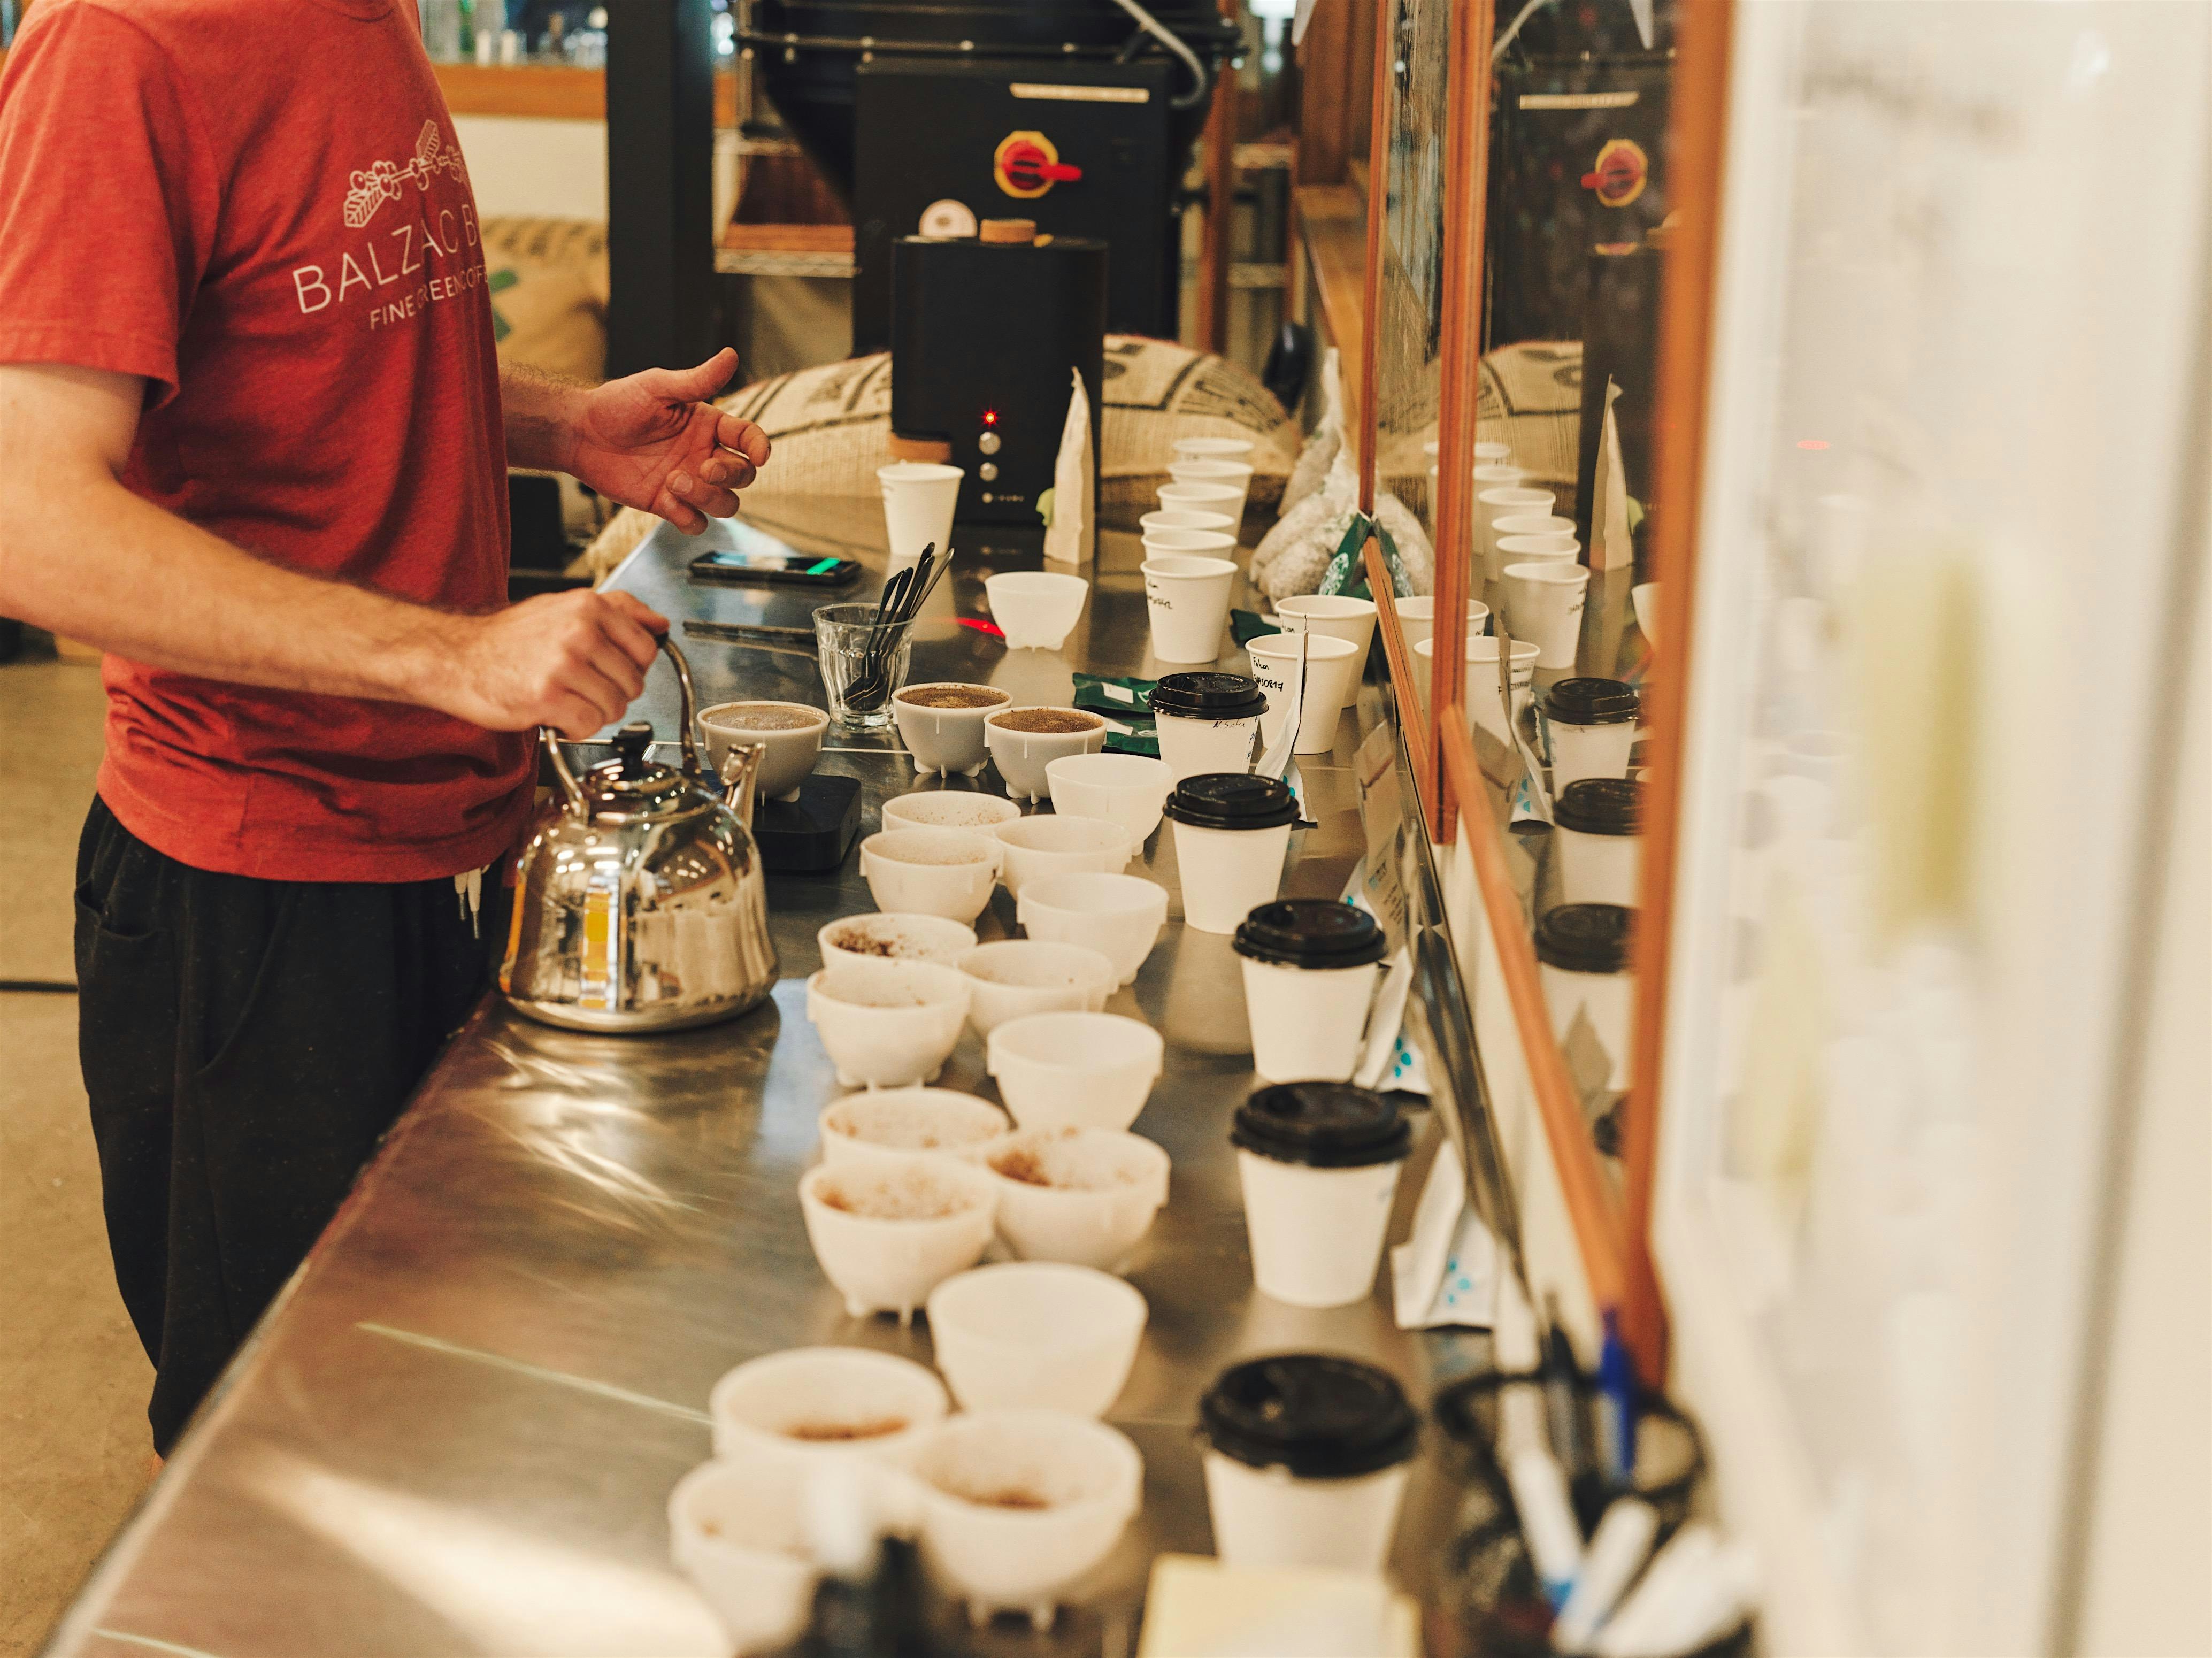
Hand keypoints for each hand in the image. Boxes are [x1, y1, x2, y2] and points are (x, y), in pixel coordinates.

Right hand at [436, 589, 667, 738]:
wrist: (454, 657)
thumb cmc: (508, 638)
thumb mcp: (564, 607)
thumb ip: (618, 611)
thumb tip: (660, 624)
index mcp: (588, 607)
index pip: (646, 648)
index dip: (633, 667)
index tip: (612, 671)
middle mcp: (579, 632)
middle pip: (633, 683)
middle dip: (611, 693)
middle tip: (581, 688)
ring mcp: (563, 665)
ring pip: (615, 708)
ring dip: (593, 713)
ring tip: (566, 700)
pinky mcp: (546, 698)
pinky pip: (589, 726)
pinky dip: (576, 729)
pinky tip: (556, 716)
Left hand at [564, 348, 770, 533]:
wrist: (582, 434)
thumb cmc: (618, 404)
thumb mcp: (658, 386)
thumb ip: (698, 379)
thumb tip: (731, 355)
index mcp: (707, 426)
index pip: (748, 439)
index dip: (759, 448)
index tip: (759, 456)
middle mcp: (703, 455)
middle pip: (742, 476)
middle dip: (730, 476)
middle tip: (704, 467)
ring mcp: (688, 482)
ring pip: (725, 504)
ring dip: (708, 498)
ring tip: (673, 481)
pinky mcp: (667, 504)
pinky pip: (695, 523)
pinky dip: (688, 517)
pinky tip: (667, 500)